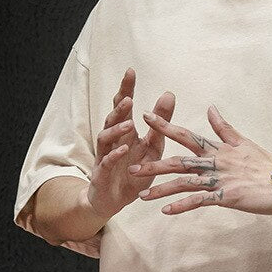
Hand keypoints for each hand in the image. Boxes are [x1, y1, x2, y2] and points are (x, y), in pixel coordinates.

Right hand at [84, 68, 175, 218]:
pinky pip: (106, 162)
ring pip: (105, 138)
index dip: (126, 89)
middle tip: (128, 97)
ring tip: (129, 123)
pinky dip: (114, 155)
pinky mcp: (102, 174)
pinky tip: (123, 149)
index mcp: (125, 132)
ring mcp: (105, 156)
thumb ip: (160, 124)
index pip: (124, 106)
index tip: (131, 70)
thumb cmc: (134, 171)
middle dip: (118, 107)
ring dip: (116, 130)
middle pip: (112, 118)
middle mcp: (113, 140)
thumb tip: (169, 93)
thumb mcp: (152, 147)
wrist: (114, 200)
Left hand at [129, 104, 271, 215]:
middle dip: (154, 164)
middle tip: (131, 166)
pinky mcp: (226, 197)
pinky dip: (183, 206)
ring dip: (162, 189)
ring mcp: (220, 180)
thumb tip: (210, 107)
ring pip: (185, 183)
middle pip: (179, 161)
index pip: (187, 135)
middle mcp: (215, 163)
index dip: (166, 126)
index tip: (146, 117)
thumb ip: (224, 128)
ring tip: (142, 196)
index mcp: (218, 149)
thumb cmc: (267, 165)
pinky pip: (200, 201)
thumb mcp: (244, 142)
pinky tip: (166, 211)